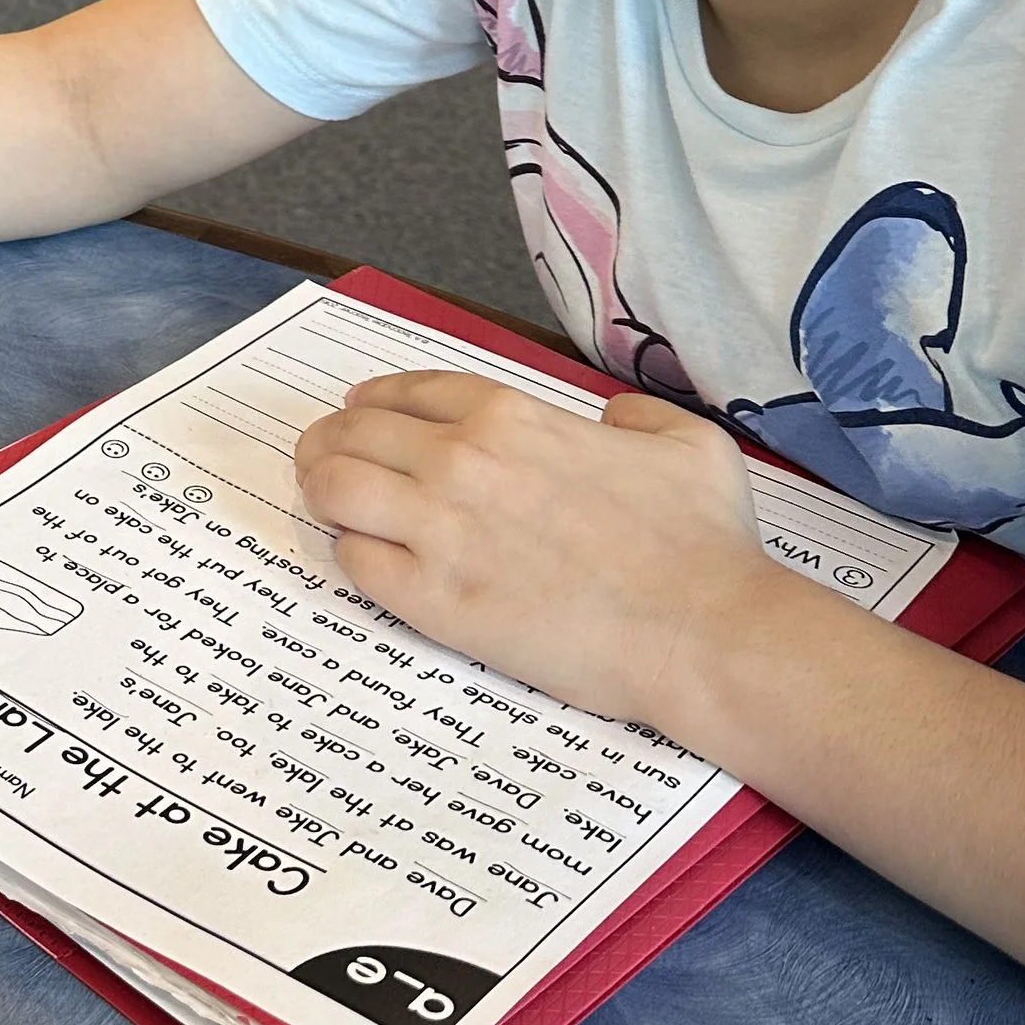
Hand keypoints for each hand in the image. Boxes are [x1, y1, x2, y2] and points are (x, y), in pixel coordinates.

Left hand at [291, 373, 771, 727]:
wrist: (703, 631)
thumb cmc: (703, 542)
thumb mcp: (687, 441)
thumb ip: (637, 415)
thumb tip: (610, 418)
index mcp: (512, 416)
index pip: (408, 392)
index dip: (373, 400)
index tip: (359, 412)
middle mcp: (463, 461)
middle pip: (354, 434)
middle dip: (330, 440)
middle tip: (322, 458)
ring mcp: (442, 531)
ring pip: (335, 489)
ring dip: (321, 489)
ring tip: (323, 501)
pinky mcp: (435, 601)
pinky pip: (356, 563)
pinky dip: (349, 554)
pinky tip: (364, 558)